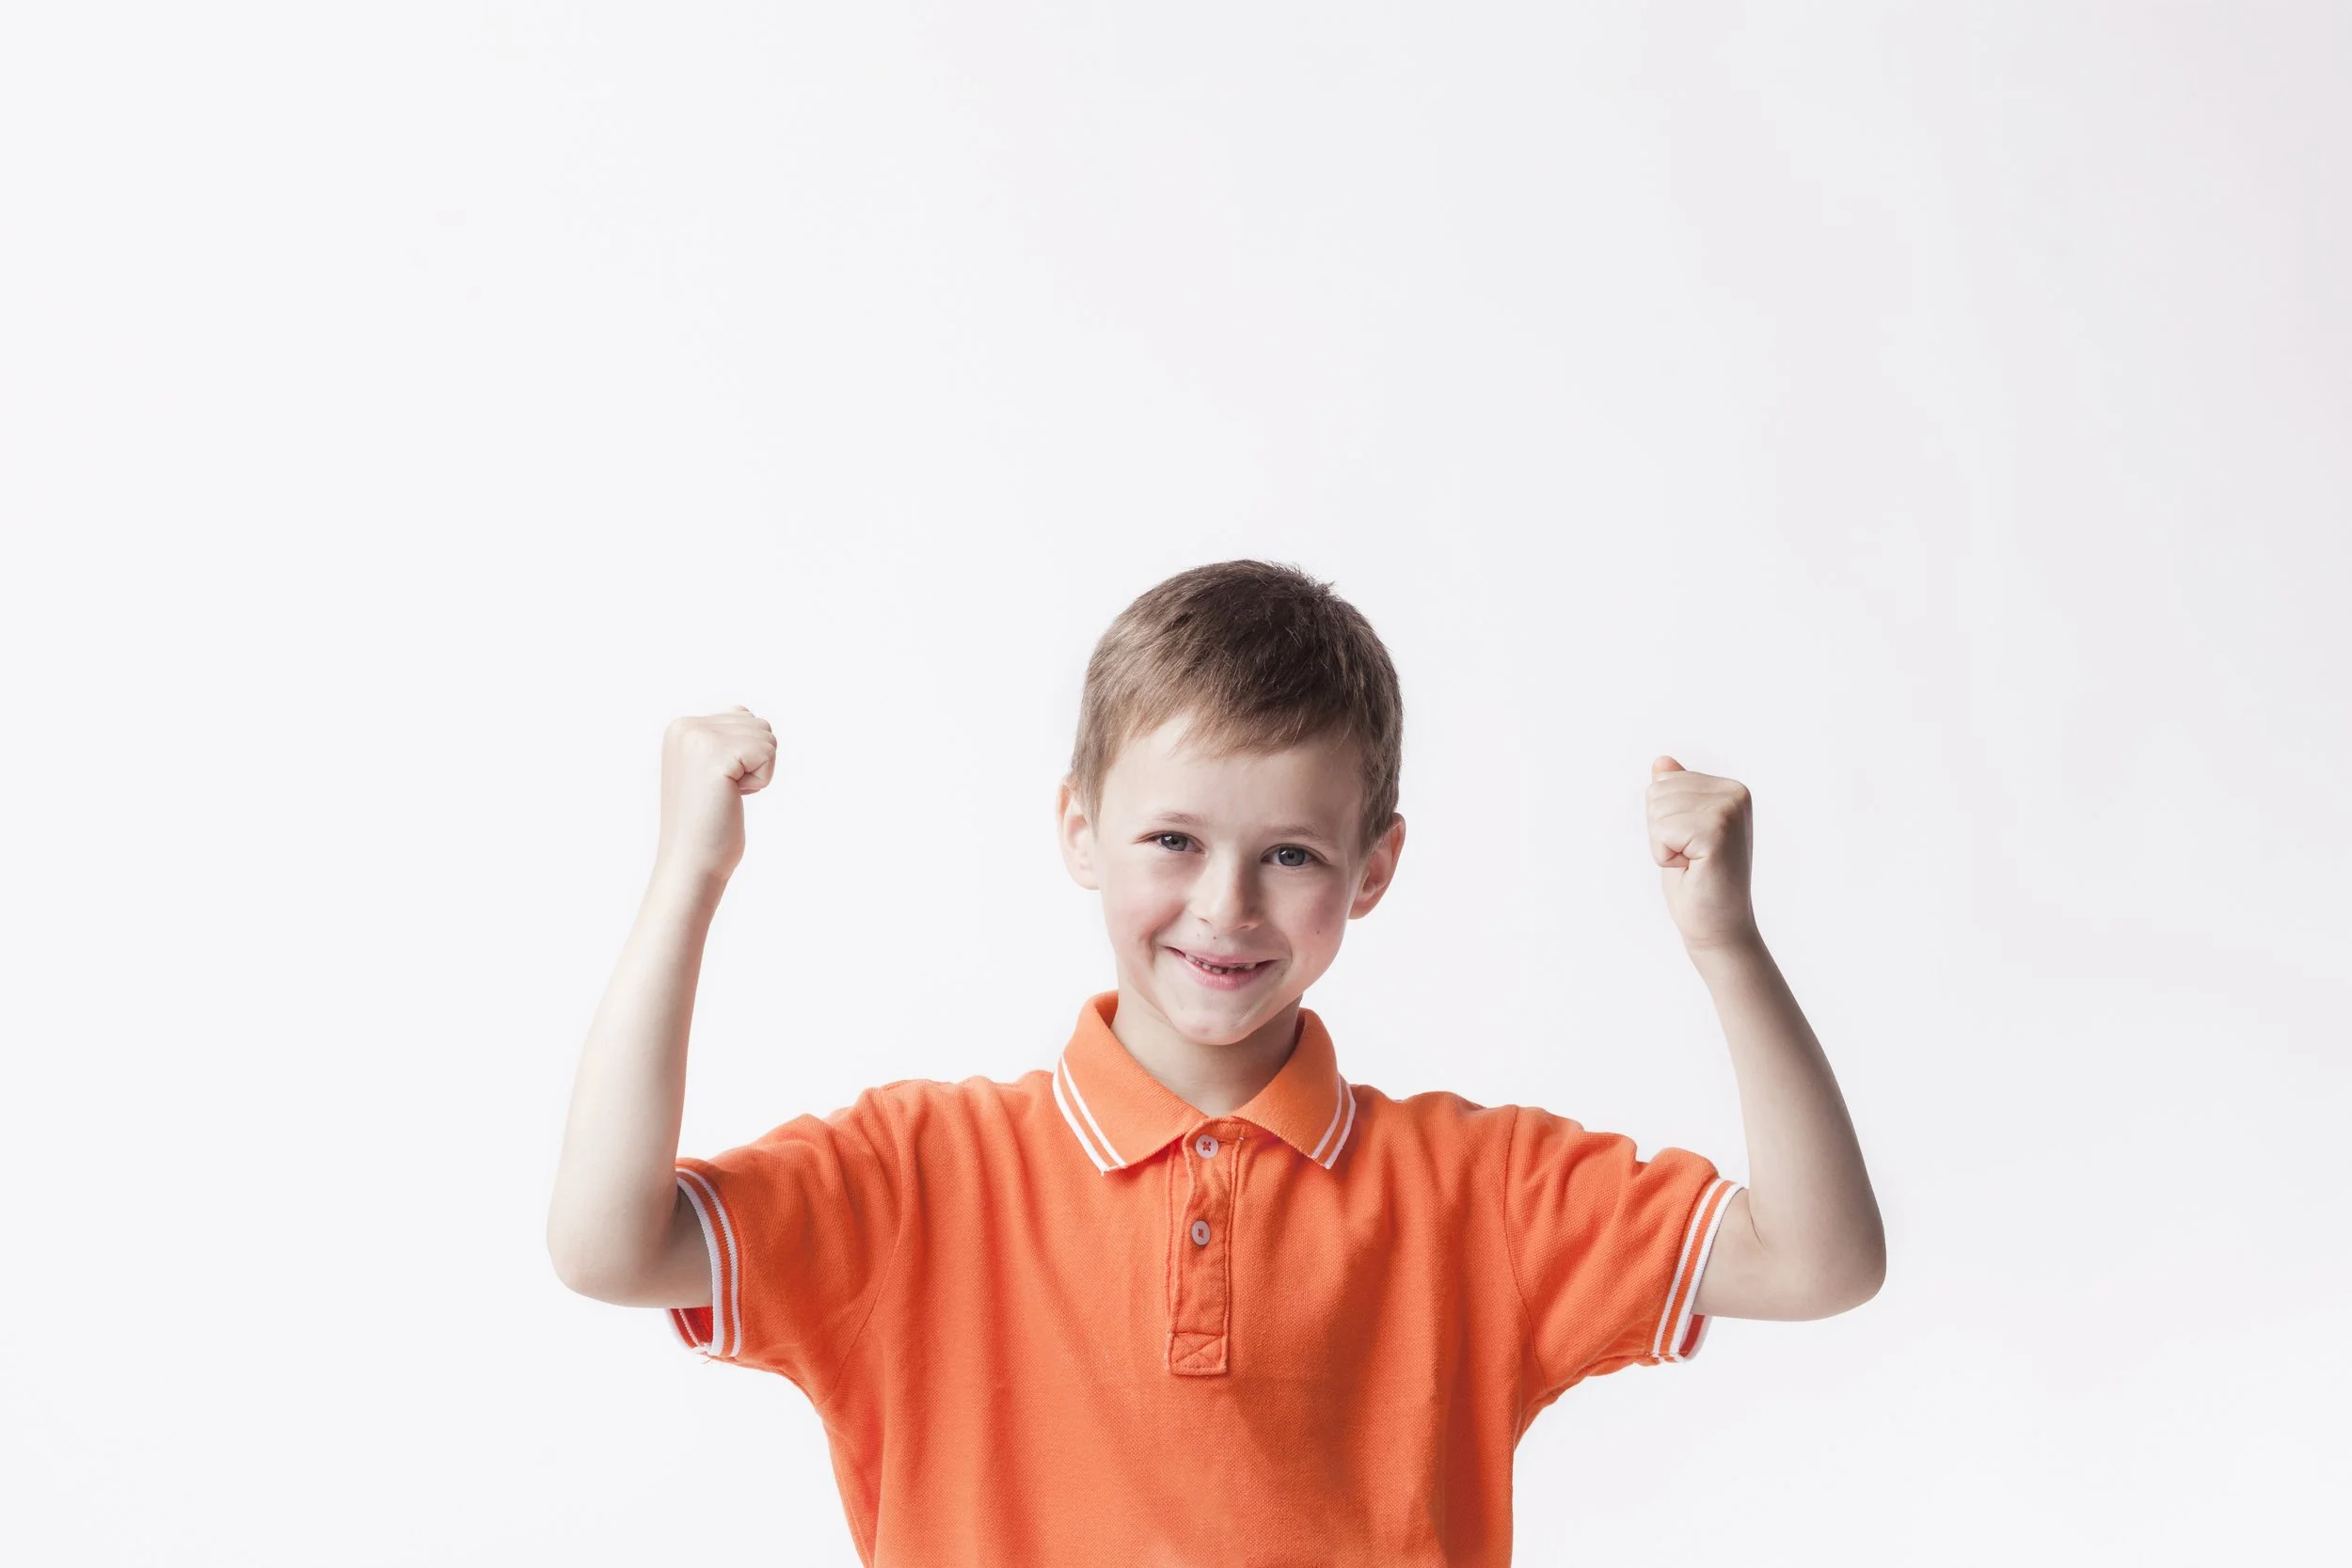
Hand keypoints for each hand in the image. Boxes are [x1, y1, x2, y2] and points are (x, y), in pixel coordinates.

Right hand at [655, 706, 776, 882]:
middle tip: (722, 791)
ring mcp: (698, 739)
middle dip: (753, 762)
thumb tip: (744, 711)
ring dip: (757, 771)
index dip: (743, 757)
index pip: (743, 718)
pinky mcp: (717, 756)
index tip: (716, 783)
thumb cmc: (706, 821)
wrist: (691, 861)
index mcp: (680, 727)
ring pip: (766, 737)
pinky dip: (761, 780)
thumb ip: (723, 735)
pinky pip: (768, 753)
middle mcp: (685, 726)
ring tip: (726, 794)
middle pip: (758, 724)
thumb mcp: (709, 767)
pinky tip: (733, 797)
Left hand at [1646, 756, 1758, 952]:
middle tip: (1690, 856)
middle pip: (1657, 793)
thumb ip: (1676, 793)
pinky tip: (1692, 868)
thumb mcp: (1681, 828)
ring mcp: (1729, 811)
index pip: (1663, 782)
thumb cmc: (1696, 880)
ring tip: (1692, 862)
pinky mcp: (1717, 832)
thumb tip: (1661, 762)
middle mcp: (1735, 794)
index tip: (1691, 844)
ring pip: (1657, 811)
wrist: (1717, 925)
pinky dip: (1665, 856)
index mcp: (1729, 788)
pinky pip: (1661, 831)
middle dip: (1660, 830)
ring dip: (1663, 845)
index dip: (1663, 820)